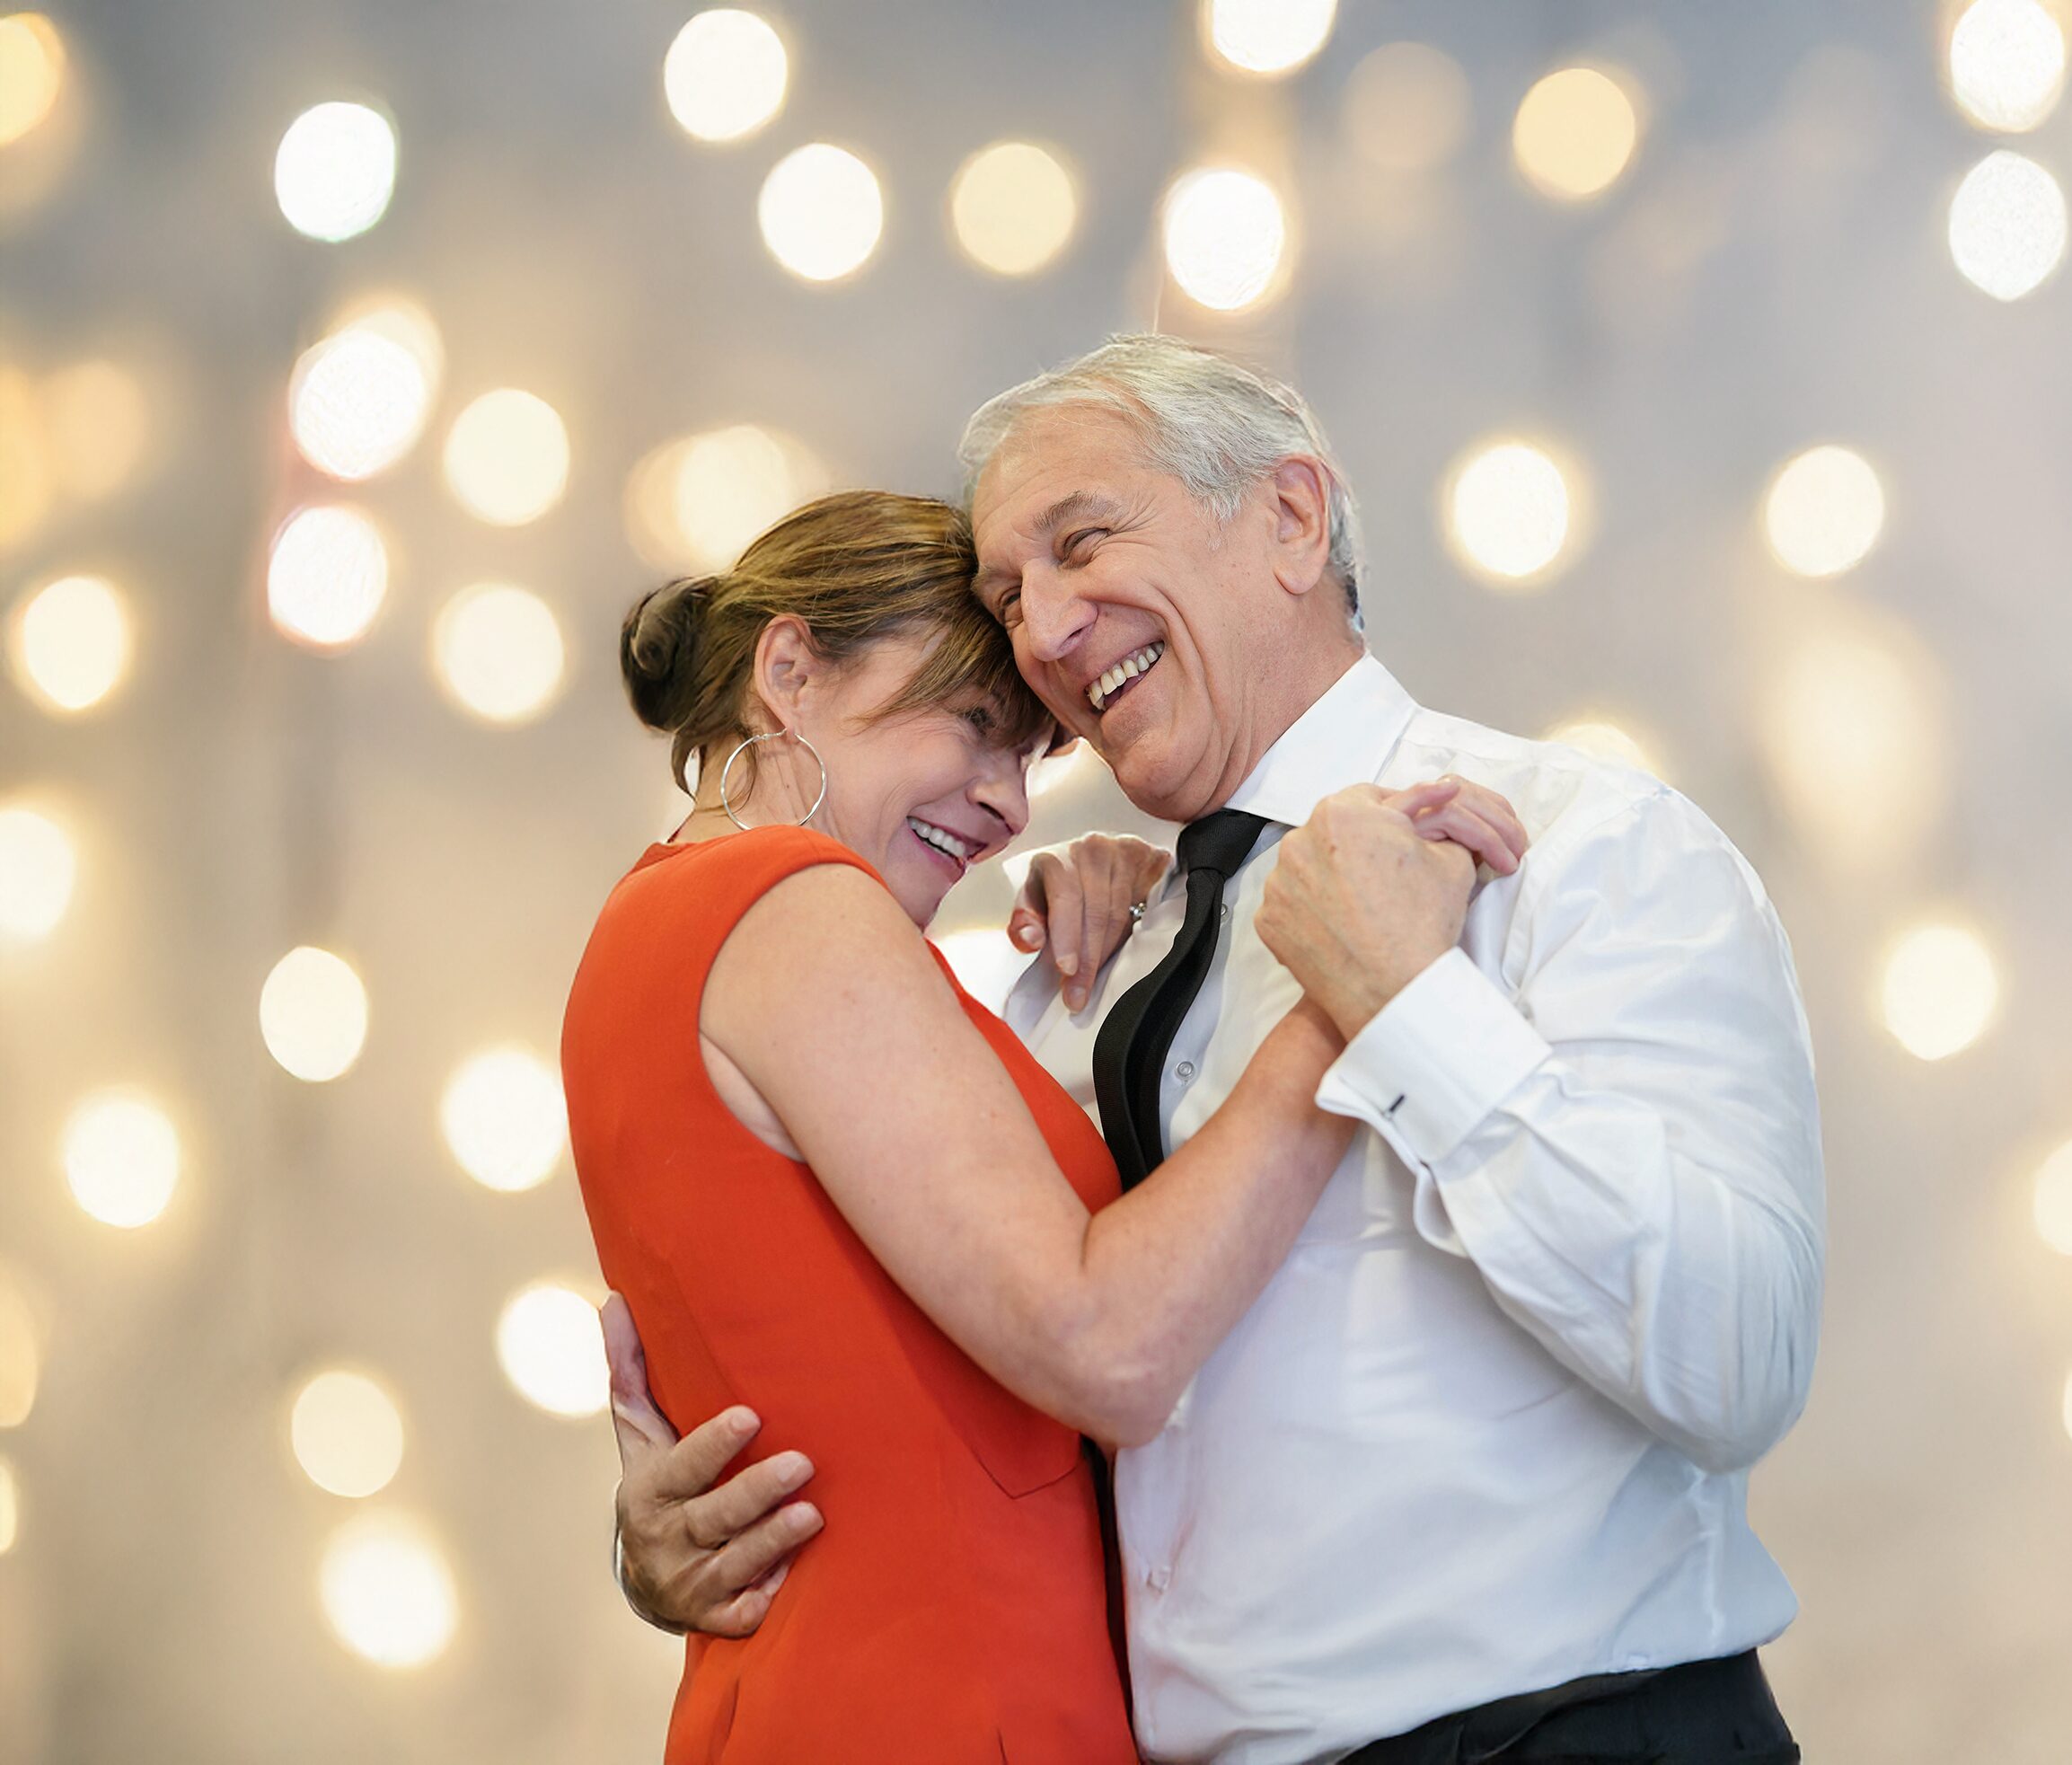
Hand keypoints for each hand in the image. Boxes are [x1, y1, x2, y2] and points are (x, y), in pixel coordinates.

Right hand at [602, 1293, 823, 1637]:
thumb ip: (631, 1369)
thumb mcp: (639, 1433)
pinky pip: (744, 1612)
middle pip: (713, 1517)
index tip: (751, 1415)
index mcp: (648, 1491)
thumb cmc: (657, 1483)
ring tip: (814, 1514)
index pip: (682, 1466)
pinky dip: (768, 1596)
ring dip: (774, 1541)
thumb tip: (613, 1299)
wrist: (647, 1576)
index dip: (714, 1444)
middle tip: (802, 1462)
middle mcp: (666, 1540)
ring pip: (734, 1565)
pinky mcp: (715, 1618)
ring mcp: (691, 1584)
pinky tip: (799, 1576)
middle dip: (756, 1493)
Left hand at [1005, 834, 1171, 1012]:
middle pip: (1095, 911)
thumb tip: (1031, 941)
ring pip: (1120, 914)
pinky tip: (1121, 956)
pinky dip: (1130, 936)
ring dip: (1106, 953)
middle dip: (1086, 959)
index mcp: (1057, 857)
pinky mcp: (1148, 860)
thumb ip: (1024, 923)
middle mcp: (1092, 849)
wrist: (1091, 860)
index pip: (1065, 898)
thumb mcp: (1032, 902)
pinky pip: (1145, 905)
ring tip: (1093, 982)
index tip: (1066, 969)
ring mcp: (1123, 851)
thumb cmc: (1056, 886)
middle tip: (1078, 994)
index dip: (1067, 936)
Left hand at [1257, 777, 1527, 1039]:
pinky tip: (1339, 927)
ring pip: (1308, 866)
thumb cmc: (1422, 924)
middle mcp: (1300, 840)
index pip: (1368, 799)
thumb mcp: (1450, 859)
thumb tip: (1431, 812)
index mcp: (1344, 812)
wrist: (1395, 990)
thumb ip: (1434, 824)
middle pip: (1333, 831)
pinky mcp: (1268, 919)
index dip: (1390, 817)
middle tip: (1385, 873)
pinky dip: (1310, 912)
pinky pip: (1291, 904)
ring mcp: (1278, 882)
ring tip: (1363, 905)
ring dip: (1330, 876)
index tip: (1399, 837)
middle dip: (1358, 845)